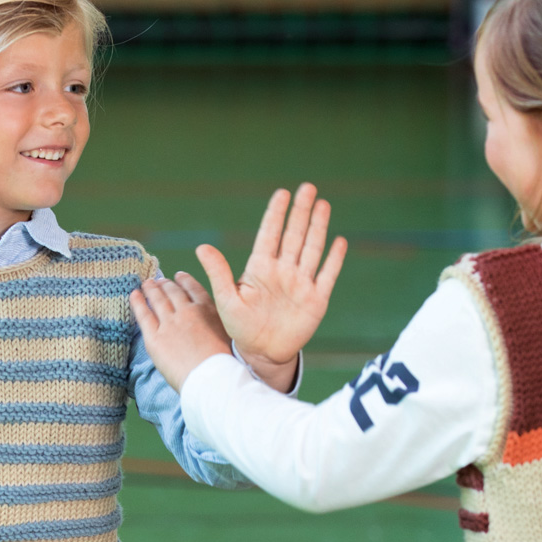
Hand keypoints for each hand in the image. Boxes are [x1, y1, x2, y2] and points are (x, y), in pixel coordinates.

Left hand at [131, 273, 231, 392]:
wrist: (212, 379)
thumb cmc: (225, 364)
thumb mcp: (230, 336)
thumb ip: (218, 324)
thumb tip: (213, 323)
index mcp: (209, 310)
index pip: (193, 289)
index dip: (184, 281)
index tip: (178, 277)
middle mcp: (188, 312)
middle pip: (173, 292)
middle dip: (166, 284)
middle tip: (159, 281)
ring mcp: (170, 324)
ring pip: (157, 300)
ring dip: (151, 289)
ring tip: (146, 284)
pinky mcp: (155, 338)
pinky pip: (143, 315)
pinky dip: (137, 303)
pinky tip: (134, 295)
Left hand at [195, 185, 346, 391]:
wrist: (262, 353)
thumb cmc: (241, 326)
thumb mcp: (226, 299)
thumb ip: (219, 272)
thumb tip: (202, 246)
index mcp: (260, 268)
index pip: (270, 234)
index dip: (276, 214)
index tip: (282, 193)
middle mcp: (283, 271)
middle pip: (294, 235)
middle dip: (301, 211)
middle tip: (307, 187)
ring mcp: (301, 284)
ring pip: (312, 249)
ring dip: (318, 227)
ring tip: (322, 204)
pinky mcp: (316, 300)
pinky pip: (327, 275)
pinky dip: (333, 259)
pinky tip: (339, 241)